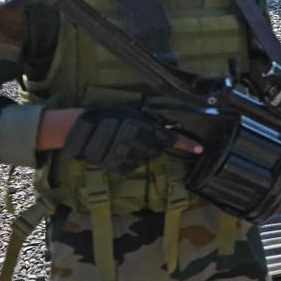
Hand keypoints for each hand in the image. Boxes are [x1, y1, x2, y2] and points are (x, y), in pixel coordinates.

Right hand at [58, 107, 198, 174]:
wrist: (82, 130)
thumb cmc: (108, 116)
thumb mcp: (131, 113)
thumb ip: (148, 123)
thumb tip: (165, 130)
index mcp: (141, 127)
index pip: (169, 138)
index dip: (185, 144)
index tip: (199, 149)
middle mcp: (136, 143)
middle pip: (157, 151)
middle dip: (154, 146)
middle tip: (142, 138)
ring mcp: (125, 156)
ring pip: (144, 160)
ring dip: (141, 154)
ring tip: (126, 144)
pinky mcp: (116, 166)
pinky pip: (131, 167)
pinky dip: (129, 162)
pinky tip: (119, 153)